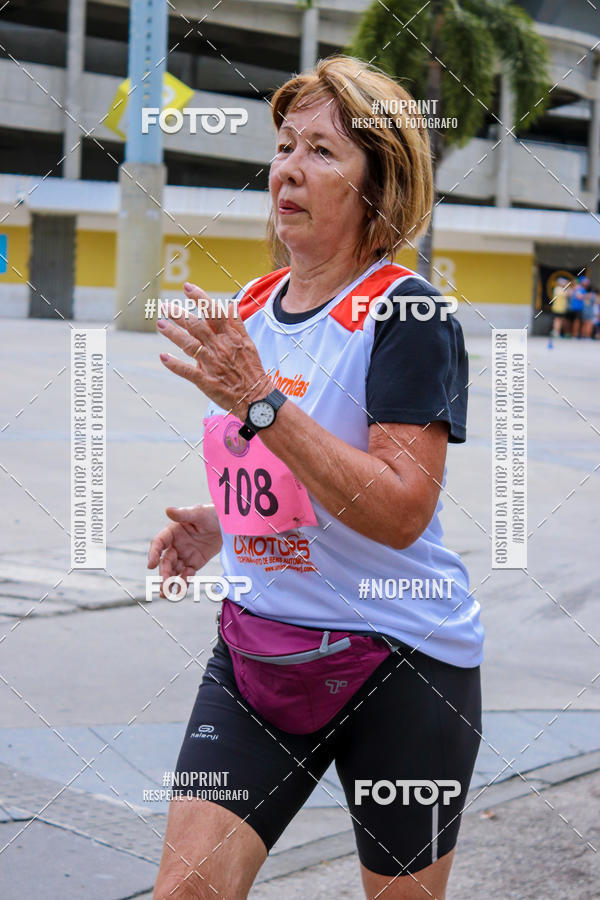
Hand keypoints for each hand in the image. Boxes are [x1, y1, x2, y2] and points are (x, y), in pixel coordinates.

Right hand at [147, 505, 221, 598]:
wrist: (228, 523)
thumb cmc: (211, 513)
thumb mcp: (199, 513)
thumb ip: (183, 514)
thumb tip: (168, 510)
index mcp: (173, 531)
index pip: (159, 543)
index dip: (153, 553)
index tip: (150, 565)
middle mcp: (176, 544)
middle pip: (166, 561)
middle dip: (163, 573)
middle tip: (163, 585)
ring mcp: (184, 555)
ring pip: (174, 570)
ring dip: (169, 582)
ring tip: (165, 594)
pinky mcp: (194, 563)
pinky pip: (186, 575)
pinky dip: (183, 583)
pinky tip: (179, 592)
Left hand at [157, 282, 271, 419]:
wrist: (256, 398)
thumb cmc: (252, 371)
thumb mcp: (249, 344)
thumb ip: (237, 324)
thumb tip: (230, 305)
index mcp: (231, 337)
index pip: (214, 311)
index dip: (200, 298)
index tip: (187, 287)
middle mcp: (220, 347)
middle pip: (196, 325)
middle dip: (179, 314)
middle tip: (165, 306)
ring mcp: (212, 364)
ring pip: (189, 344)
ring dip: (173, 333)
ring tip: (161, 324)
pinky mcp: (206, 381)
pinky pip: (187, 371)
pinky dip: (174, 364)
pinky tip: (163, 357)